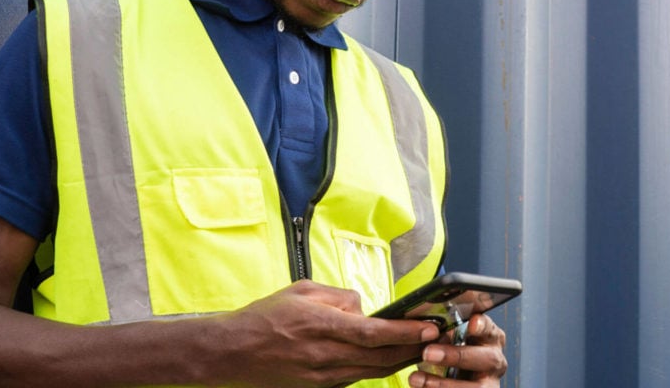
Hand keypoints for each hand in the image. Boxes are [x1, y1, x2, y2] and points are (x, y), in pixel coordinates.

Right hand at [214, 280, 440, 387]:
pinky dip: (378, 368)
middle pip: (381, 357)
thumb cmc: (265, 317)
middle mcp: (324, 356)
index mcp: (320, 326)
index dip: (405, 332)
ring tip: (423, 348)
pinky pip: (357, 378)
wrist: (231, 353)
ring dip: (401, 360)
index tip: (428, 326)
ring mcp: (322, 377)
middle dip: (414, 348)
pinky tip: (391, 358)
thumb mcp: (302, 291)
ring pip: (373, 372)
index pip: (373, 333)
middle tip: (438, 338)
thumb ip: (339, 296)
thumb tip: (364, 306)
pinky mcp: (320, 387)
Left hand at [407, 314, 507, 387]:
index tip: (470, 324)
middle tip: (428, 353)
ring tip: (416, 379)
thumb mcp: (449, 340)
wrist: (454, 379)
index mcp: (490, 338)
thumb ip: (444, 336)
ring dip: (443, 384)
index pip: (490, 328)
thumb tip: (428, 332)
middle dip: (457, 356)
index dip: (482, 326)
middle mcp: (495, 360)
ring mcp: (490, 383)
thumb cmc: (451, 352)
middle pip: (486, 359)